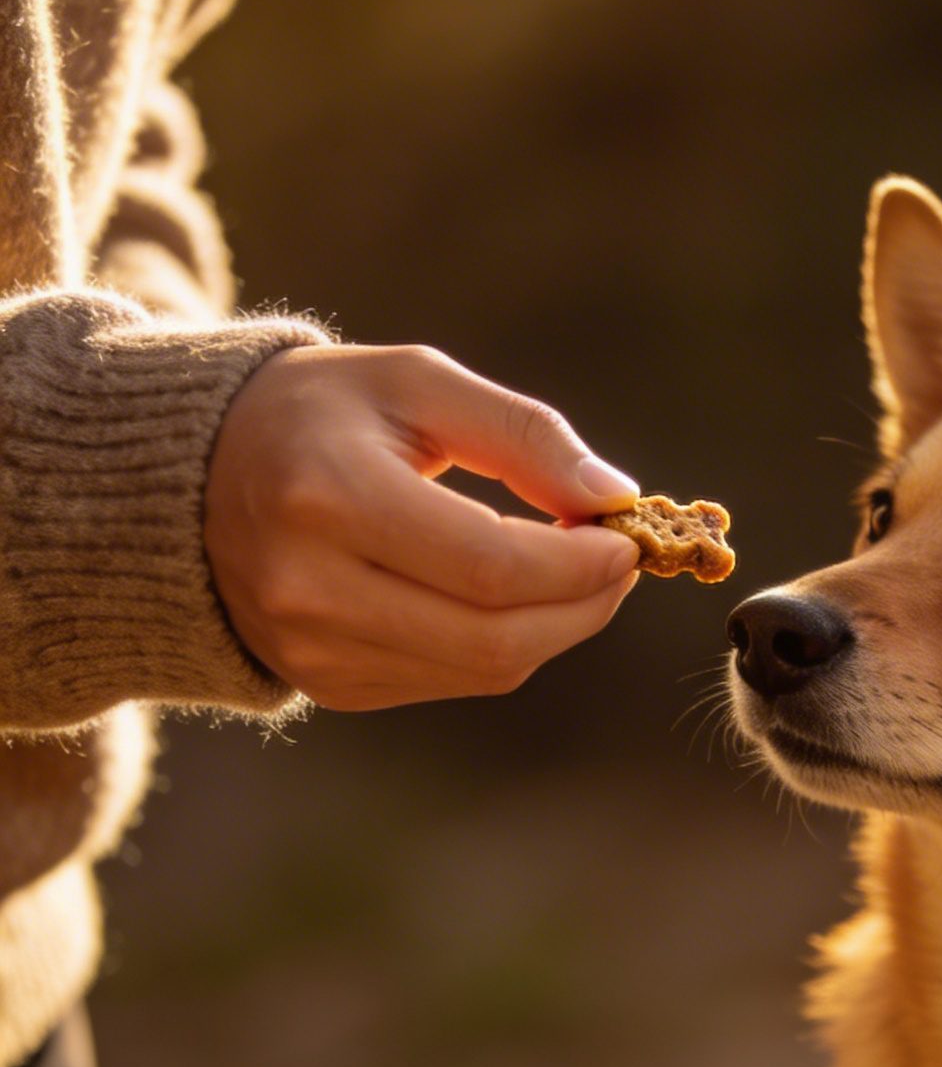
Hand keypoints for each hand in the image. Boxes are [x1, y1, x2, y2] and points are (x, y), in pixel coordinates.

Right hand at [204, 342, 641, 708]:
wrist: (192, 478)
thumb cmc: (321, 413)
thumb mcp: (415, 383)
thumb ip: (521, 434)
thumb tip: (614, 497)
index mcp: (327, 496)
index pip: (488, 565)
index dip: (578, 564)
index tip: (624, 536)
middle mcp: (309, 586)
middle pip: (492, 636)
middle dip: (582, 606)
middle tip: (618, 563)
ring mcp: (311, 648)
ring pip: (480, 668)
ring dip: (553, 628)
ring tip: (573, 572)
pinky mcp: (324, 684)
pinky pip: (448, 681)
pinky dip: (501, 644)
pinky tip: (508, 597)